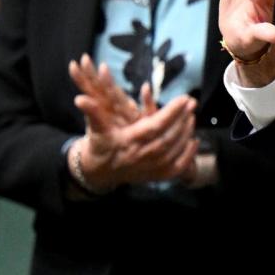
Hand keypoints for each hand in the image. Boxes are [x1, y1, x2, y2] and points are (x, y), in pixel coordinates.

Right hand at [68, 57, 197, 193]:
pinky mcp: (155, 176)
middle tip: (192, 104)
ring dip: (186, 133)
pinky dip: (187, 155)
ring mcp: (150, 167)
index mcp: (129, 141)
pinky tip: (194, 141)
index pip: (155, 125)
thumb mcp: (96, 128)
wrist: (99, 172)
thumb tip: (80, 99)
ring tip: (192, 117)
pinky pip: (176, 168)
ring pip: (174, 150)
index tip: (185, 98)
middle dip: (182, 120)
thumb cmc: (99, 144)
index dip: (171, 112)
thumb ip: (93, 112)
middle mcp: (141, 155)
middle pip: (169, 137)